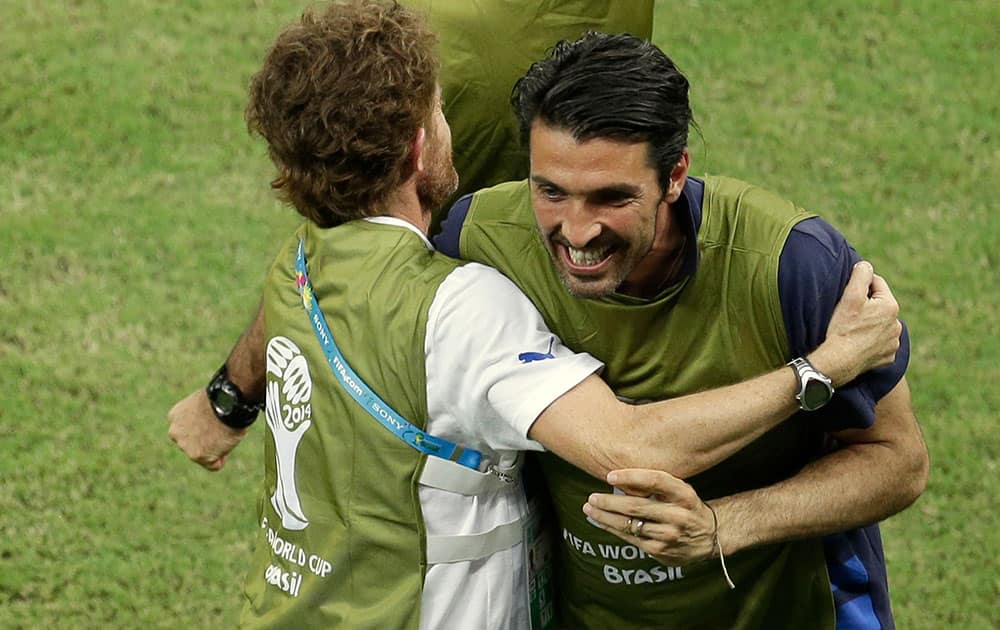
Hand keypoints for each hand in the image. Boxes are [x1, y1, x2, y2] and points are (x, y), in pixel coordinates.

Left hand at [167, 389, 247, 470]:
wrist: (227, 403)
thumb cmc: (222, 399)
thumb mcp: (204, 404)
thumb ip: (201, 416)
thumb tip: (210, 424)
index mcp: (175, 416)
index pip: (186, 430)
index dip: (202, 428)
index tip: (213, 424)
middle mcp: (175, 432)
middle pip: (191, 443)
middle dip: (204, 441)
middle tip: (221, 431)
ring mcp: (185, 445)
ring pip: (201, 454)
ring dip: (214, 449)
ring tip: (225, 434)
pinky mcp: (198, 456)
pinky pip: (213, 465)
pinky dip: (222, 459)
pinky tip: (228, 444)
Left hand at [582, 469, 715, 565]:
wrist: (710, 536)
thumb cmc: (686, 506)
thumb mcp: (679, 490)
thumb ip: (655, 484)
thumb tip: (619, 477)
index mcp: (684, 495)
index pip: (656, 481)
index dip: (631, 476)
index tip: (609, 476)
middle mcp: (678, 515)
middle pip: (636, 506)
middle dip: (609, 502)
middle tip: (592, 497)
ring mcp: (669, 535)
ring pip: (629, 525)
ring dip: (605, 517)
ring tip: (589, 509)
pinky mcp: (660, 550)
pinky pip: (630, 538)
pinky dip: (612, 529)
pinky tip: (601, 522)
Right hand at [810, 261, 901, 385]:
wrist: (838, 361)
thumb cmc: (842, 327)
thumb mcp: (850, 295)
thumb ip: (861, 274)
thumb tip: (866, 265)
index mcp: (890, 306)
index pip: (877, 284)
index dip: (861, 285)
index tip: (848, 293)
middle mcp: (897, 324)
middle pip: (880, 305)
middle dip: (867, 305)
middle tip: (848, 312)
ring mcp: (893, 343)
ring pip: (881, 325)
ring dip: (871, 323)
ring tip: (853, 329)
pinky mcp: (888, 357)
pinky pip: (881, 343)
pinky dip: (872, 341)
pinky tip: (859, 343)